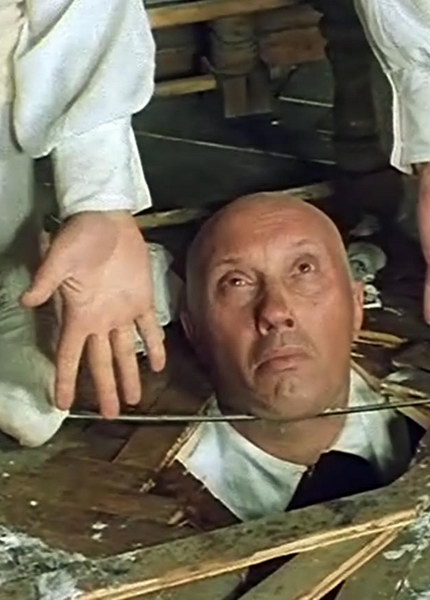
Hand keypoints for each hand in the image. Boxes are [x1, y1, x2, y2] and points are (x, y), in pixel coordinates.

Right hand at [21, 211, 165, 416]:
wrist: (107, 218)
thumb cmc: (79, 237)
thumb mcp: (59, 259)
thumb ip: (46, 281)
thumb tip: (27, 300)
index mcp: (79, 315)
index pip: (69, 355)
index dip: (66, 380)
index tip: (63, 404)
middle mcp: (100, 320)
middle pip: (101, 362)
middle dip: (104, 389)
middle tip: (110, 414)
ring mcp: (122, 311)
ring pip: (126, 351)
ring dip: (129, 375)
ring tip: (132, 399)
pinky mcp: (142, 299)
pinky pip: (149, 328)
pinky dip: (154, 345)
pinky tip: (157, 364)